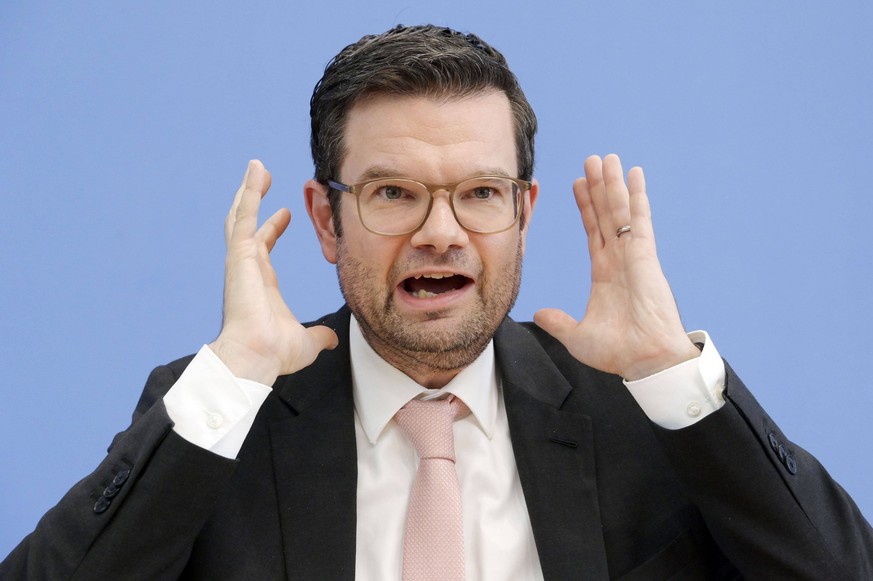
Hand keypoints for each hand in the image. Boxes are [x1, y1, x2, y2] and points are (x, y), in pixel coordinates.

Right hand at [208, 160, 337, 384]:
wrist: (256, 358)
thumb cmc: (274, 354)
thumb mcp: (306, 341)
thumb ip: (319, 337)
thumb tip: (331, 340)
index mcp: (262, 284)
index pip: (265, 248)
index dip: (273, 229)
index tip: (286, 214)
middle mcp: (248, 268)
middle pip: (248, 225)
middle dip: (254, 200)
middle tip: (261, 177)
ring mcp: (241, 259)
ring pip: (242, 215)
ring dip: (249, 189)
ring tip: (257, 165)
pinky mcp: (239, 255)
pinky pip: (244, 216)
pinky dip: (250, 192)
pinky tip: (257, 171)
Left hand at [534, 154, 698, 380]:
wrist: (646, 361)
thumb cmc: (620, 352)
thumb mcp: (578, 336)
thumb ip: (558, 322)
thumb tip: (538, 313)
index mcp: (605, 274)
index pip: (593, 231)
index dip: (585, 207)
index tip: (577, 184)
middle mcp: (619, 259)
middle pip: (606, 213)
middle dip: (598, 186)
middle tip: (591, 160)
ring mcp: (633, 255)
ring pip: (619, 210)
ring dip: (612, 183)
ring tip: (605, 158)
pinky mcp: (645, 256)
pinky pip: (639, 219)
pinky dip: (637, 195)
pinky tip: (634, 173)